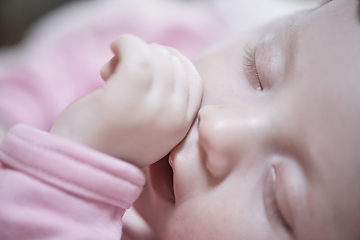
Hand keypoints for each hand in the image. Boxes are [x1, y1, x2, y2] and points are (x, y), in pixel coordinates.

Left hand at [50, 34, 201, 167]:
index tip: (153, 59)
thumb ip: (163, 101)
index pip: (194, 80)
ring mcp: (152, 109)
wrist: (78, 166)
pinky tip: (113, 49)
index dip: (175, 62)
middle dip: (150, 56)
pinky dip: (125, 43)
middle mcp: (173, 119)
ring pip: (156, 56)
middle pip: (174, 64)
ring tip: (112, 70)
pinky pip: (137, 52)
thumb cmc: (109, 140)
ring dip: (133, 51)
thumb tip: (161, 56)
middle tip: (123, 70)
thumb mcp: (149, 126)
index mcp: (180, 127)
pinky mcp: (127, 98)